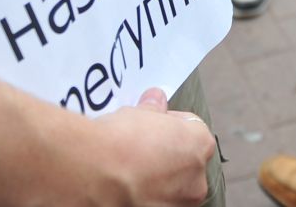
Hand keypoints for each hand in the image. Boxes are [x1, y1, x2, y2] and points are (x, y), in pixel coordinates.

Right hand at [83, 87, 216, 205]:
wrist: (95, 174)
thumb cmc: (120, 141)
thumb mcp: (138, 113)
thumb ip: (154, 109)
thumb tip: (156, 99)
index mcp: (200, 145)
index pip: (192, 130)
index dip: (169, 125)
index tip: (152, 125)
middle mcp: (197, 178)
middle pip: (185, 163)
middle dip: (166, 156)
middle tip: (139, 149)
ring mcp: (179, 203)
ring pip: (171, 188)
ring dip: (157, 180)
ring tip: (129, 170)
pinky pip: (155, 202)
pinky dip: (145, 197)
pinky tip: (125, 187)